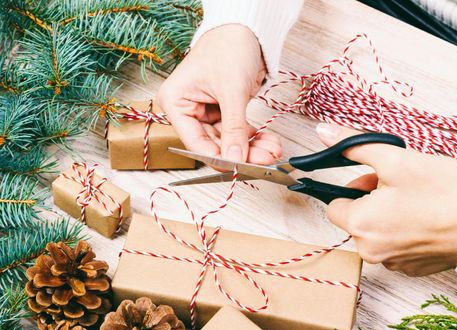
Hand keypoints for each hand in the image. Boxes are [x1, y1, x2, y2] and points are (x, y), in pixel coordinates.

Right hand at [157, 24, 281, 163]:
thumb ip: (233, 128)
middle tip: (265, 160)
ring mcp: (206, 111)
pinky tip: (269, 142)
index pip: (195, 142)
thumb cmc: (228, 46)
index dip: (219, 158)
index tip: (241, 168)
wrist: (246, 28)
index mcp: (176, 102)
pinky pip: (237, 132)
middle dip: (242, 153)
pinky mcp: (224, 110)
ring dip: (252, 148)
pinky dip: (254, 138)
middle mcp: (188, 109)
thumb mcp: (232, 90)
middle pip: (214, 144)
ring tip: (272, 151)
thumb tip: (235, 158)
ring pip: (228, 141)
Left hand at [316, 123, 456, 275]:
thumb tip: (323, 133)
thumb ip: (353, 146)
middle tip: (397, 186)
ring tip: (413, 201)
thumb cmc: (442, 190)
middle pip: (356, 220)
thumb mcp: (394, 158)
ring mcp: (393, 262)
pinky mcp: (411, 268)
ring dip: (385, 217)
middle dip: (369, 201)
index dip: (352, 190)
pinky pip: (394, 246)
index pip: (334, 206)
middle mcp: (371, 250)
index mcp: (361, 224)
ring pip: (375, 233)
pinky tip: (423, 219)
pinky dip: (402, 233)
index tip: (372, 181)